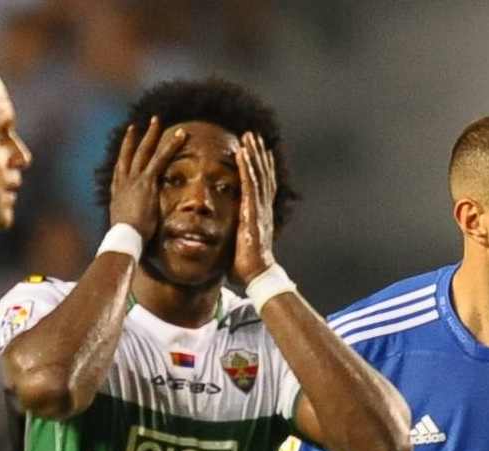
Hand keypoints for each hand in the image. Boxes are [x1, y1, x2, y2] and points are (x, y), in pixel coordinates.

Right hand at [108, 117, 188, 240]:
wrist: (124, 237)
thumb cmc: (125, 240)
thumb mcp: (125, 231)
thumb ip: (130, 226)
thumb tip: (132, 235)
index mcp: (117, 194)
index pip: (119, 171)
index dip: (122, 158)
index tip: (124, 149)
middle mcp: (123, 183)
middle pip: (128, 156)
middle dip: (133, 140)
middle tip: (136, 126)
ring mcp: (135, 180)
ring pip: (144, 151)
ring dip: (151, 134)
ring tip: (156, 120)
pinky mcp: (147, 181)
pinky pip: (161, 158)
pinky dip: (171, 145)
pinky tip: (180, 134)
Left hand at [232, 131, 276, 283]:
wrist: (256, 276)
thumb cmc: (246, 268)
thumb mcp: (239, 248)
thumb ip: (235, 239)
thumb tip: (225, 243)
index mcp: (260, 216)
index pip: (263, 186)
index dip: (263, 168)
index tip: (260, 153)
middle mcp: (263, 208)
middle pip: (263, 175)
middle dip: (259, 154)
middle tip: (255, 136)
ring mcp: (259, 208)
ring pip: (258, 174)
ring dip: (253, 154)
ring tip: (249, 136)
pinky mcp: (252, 211)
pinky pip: (249, 183)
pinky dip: (246, 166)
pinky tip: (242, 152)